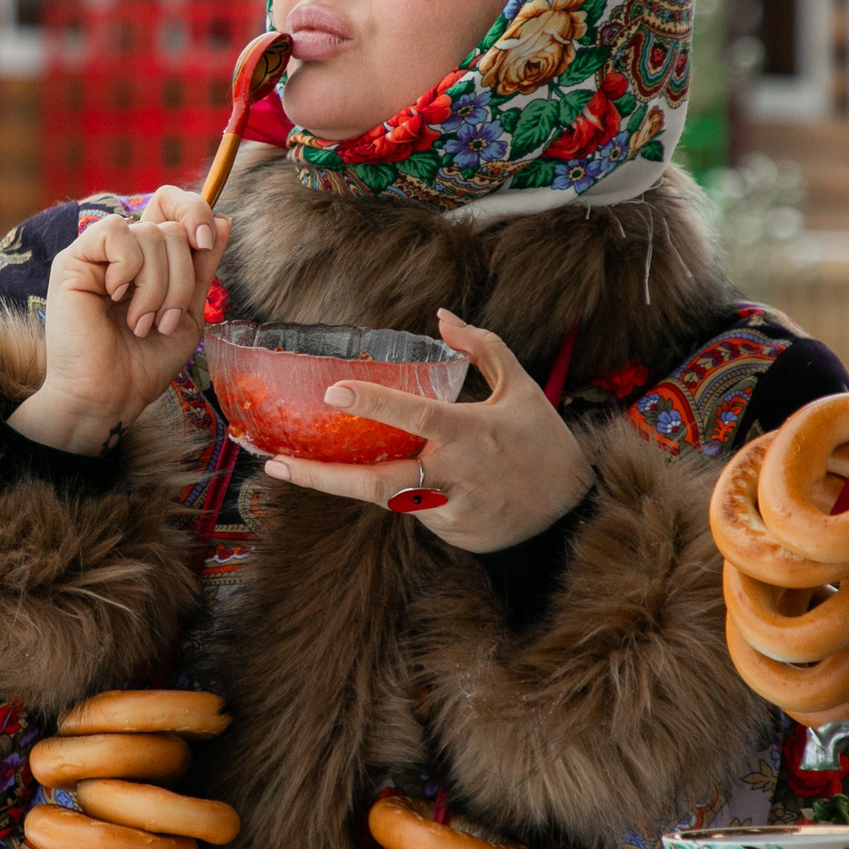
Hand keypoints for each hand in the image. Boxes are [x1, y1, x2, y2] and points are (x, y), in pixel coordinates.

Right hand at [10, 186, 230, 455]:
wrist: (110, 396)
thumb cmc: (144, 363)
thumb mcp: (188, 312)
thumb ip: (202, 267)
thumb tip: (223, 221)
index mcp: (148, 259)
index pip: (169, 204)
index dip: (194, 210)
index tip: (206, 243)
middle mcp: (121, 252)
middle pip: (170, 226)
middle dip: (181, 278)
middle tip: (163, 320)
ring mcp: (97, 254)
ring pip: (150, 234)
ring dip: (157, 287)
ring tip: (142, 323)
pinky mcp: (73, 261)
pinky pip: (116, 234)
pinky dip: (128, 270)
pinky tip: (115, 299)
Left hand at [261, 309, 592, 553]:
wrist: (572, 511)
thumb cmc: (542, 441)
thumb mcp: (520, 387)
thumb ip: (481, 347)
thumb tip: (440, 316)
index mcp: (469, 431)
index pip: (412, 417)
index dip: (372, 404)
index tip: (332, 392)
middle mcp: (455, 473)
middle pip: (378, 481)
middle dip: (322, 476)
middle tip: (276, 463)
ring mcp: (450, 509)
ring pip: (388, 496)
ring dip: (344, 483)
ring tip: (289, 466)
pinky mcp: (450, 533)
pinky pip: (411, 509)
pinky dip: (395, 492)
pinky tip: (377, 478)